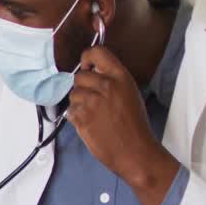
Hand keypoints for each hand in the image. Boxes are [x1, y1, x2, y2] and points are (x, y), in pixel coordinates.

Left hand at [68, 46, 179, 204]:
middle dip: (82, 88)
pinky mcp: (82, 118)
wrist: (135, 152)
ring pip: (73, 95)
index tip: (87, 67)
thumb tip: (92, 72)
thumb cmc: (135, 125)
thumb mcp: (129, 93)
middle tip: (93, 101)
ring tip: (94, 115)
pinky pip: (70, 111)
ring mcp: (91, 102)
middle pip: (79, 76)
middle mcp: (105, 86)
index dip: (87, 59)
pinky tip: (90, 124)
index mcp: (120, 77)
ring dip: (79, 104)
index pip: (96, 53)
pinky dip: (76, 118)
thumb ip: (111, 80)